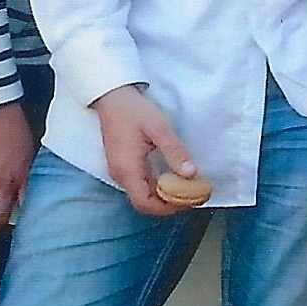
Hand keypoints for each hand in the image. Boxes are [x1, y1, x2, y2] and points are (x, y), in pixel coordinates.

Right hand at [92, 85, 196, 215]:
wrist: (112, 98)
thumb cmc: (134, 111)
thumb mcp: (159, 128)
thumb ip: (175, 151)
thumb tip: (191, 174)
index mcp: (127, 170)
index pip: (145, 204)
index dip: (168, 207)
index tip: (189, 199)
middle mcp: (121, 175)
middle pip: (144, 203)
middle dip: (169, 204)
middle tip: (193, 195)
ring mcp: (121, 171)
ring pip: (143, 195)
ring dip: (164, 196)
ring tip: (188, 187)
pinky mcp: (124, 165)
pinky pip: (141, 184)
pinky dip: (158, 187)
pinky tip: (173, 178)